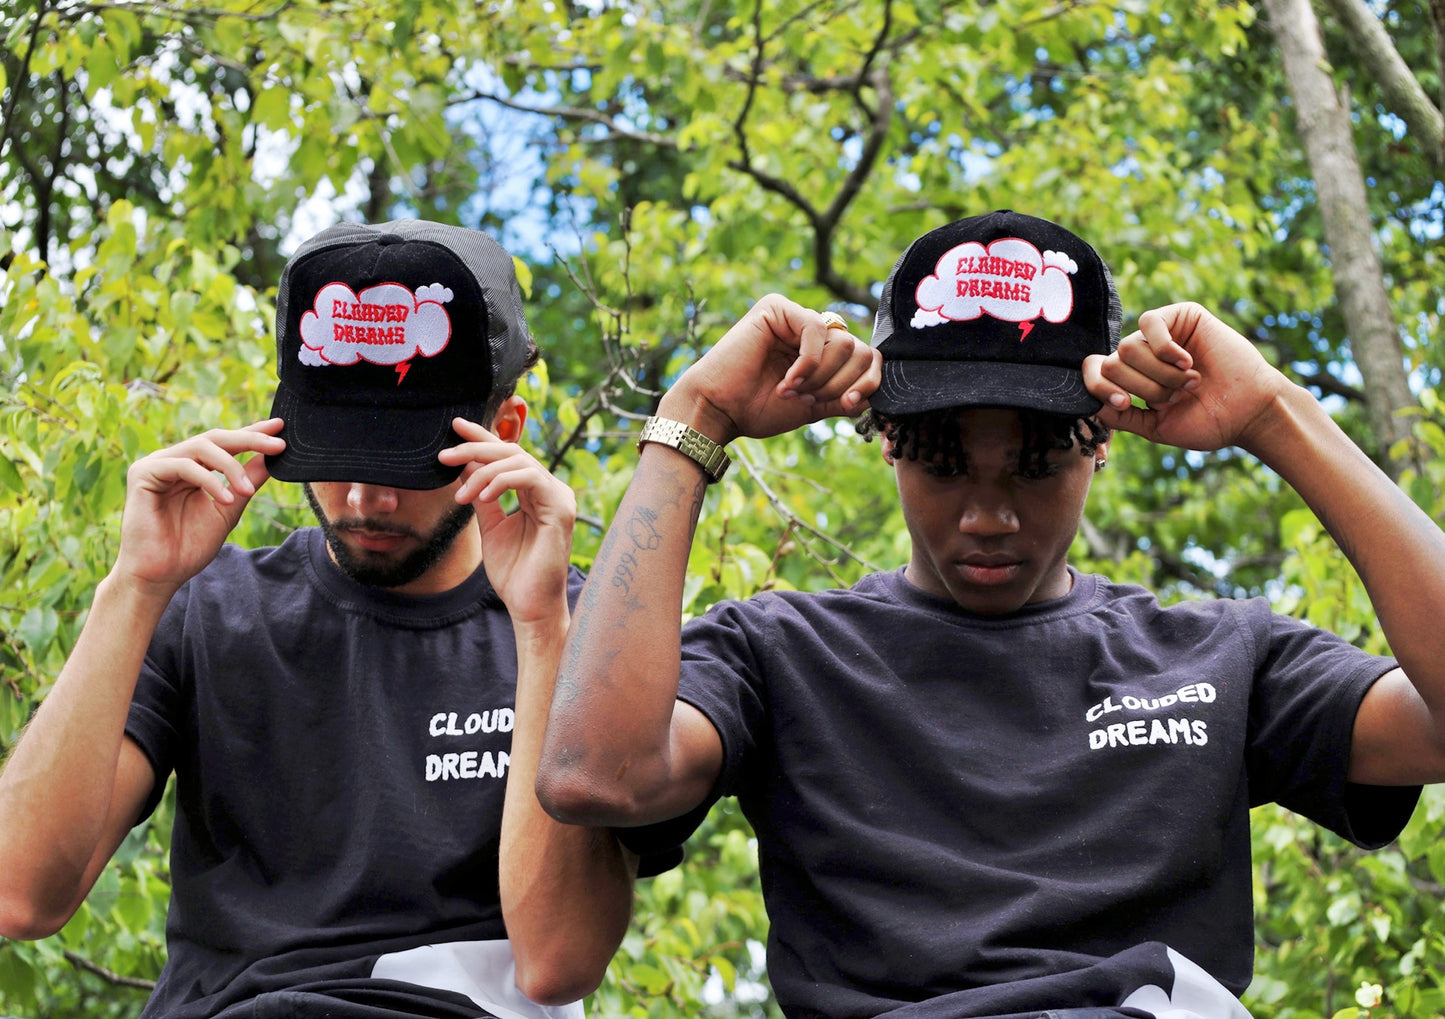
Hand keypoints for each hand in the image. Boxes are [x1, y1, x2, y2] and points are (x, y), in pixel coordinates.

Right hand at [111, 419, 284, 598]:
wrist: (160, 575)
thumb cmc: (189, 546)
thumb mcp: (229, 509)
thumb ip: (247, 482)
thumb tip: (272, 458)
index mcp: (192, 468)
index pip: (225, 444)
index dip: (252, 433)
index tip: (280, 427)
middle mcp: (174, 461)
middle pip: (214, 438)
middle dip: (249, 439)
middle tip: (277, 444)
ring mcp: (157, 465)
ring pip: (201, 447)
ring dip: (231, 466)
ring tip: (248, 490)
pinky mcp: (143, 474)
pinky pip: (183, 465)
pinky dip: (209, 480)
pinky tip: (225, 499)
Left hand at [440, 418, 575, 625]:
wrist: (529, 605)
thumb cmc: (514, 572)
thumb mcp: (490, 527)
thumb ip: (482, 497)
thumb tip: (463, 469)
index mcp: (535, 493)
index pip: (508, 457)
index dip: (483, 438)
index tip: (456, 426)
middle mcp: (550, 490)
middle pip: (512, 452)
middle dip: (475, 449)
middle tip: (444, 455)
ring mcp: (558, 497)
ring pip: (519, 461)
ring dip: (483, 471)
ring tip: (461, 494)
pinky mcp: (560, 507)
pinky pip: (529, 478)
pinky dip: (502, 482)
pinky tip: (481, 496)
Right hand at [659, 294, 881, 444]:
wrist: (721, 410)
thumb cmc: (759, 410)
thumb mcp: (816, 407)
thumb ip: (845, 396)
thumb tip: (876, 389)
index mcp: (822, 351)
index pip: (867, 357)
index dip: (866, 382)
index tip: (845, 404)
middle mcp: (811, 330)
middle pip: (859, 350)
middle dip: (837, 383)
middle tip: (806, 399)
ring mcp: (795, 316)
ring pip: (843, 342)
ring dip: (821, 377)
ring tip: (792, 390)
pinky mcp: (778, 308)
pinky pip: (817, 330)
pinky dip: (808, 363)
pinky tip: (788, 380)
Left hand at [1083, 302, 1290, 452]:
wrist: (1248, 412)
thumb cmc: (1208, 421)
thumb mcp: (1156, 427)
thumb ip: (1122, 417)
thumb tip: (1089, 403)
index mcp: (1133, 379)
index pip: (1094, 372)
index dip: (1099, 388)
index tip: (1125, 403)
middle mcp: (1142, 355)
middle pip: (1112, 363)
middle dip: (1142, 387)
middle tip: (1176, 395)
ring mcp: (1160, 335)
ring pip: (1127, 348)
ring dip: (1159, 373)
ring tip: (1189, 381)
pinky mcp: (1181, 316)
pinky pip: (1149, 323)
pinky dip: (1166, 349)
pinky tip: (1188, 362)